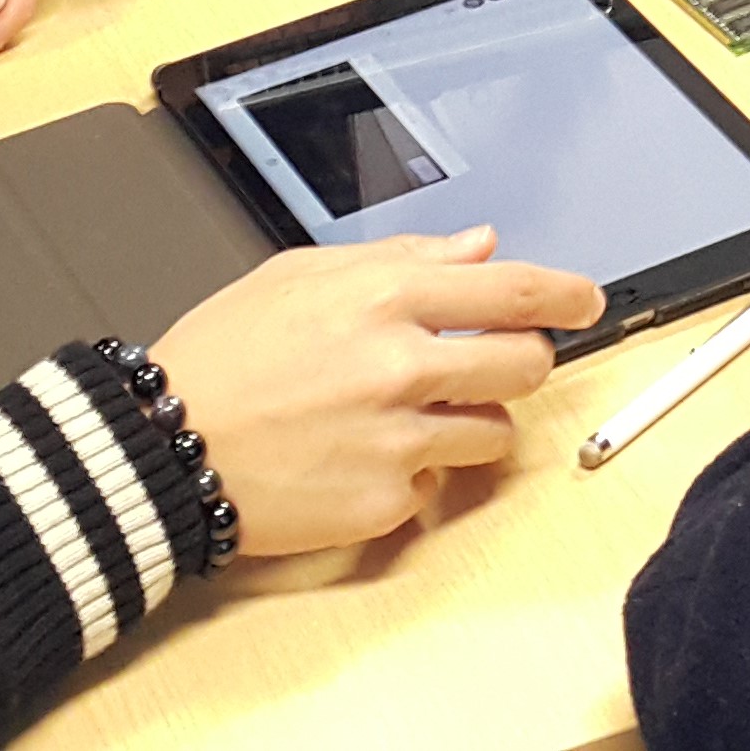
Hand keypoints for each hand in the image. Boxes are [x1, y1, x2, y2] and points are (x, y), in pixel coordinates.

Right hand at [157, 228, 606, 556]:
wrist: (163, 448)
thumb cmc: (224, 356)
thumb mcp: (303, 275)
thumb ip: (404, 257)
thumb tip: (479, 247)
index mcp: (383, 297)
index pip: (511, 292)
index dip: (565, 295)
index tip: (586, 300)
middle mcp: (400, 367)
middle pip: (526, 366)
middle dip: (522, 363)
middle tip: (492, 363)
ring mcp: (397, 441)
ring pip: (494, 434)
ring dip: (471, 421)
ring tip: (409, 413)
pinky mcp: (384, 503)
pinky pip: (435, 484)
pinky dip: (412, 471)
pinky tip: (359, 455)